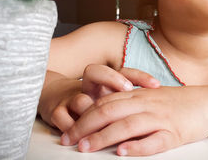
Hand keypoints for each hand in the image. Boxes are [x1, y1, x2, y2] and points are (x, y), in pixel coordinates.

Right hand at [38, 67, 159, 133]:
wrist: (52, 95)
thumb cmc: (88, 99)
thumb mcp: (107, 96)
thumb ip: (127, 100)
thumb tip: (154, 102)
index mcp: (104, 83)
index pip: (123, 72)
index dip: (139, 76)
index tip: (155, 84)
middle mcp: (88, 87)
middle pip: (96, 73)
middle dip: (112, 79)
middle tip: (127, 89)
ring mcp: (71, 98)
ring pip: (80, 98)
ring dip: (89, 109)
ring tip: (100, 120)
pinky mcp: (55, 111)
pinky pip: (61, 117)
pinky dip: (69, 126)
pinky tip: (76, 136)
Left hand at [61, 86, 207, 155]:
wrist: (207, 102)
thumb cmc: (175, 102)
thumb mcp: (149, 97)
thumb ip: (127, 103)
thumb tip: (102, 115)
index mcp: (138, 95)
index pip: (105, 102)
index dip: (85, 116)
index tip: (69, 130)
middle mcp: (146, 104)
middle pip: (110, 112)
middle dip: (86, 126)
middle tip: (69, 140)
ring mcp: (160, 118)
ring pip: (127, 125)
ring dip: (104, 137)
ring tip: (86, 148)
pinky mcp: (174, 133)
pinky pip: (154, 141)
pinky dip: (137, 147)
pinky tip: (123, 152)